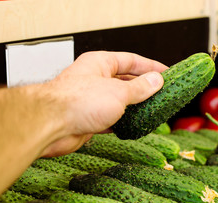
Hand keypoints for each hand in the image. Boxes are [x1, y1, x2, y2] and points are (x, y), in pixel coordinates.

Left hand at [41, 51, 166, 156]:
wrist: (51, 126)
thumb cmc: (76, 101)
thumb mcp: (118, 92)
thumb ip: (139, 88)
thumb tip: (156, 80)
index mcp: (100, 63)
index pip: (131, 61)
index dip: (150, 66)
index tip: (166, 72)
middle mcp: (95, 79)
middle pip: (125, 81)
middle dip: (144, 88)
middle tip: (162, 93)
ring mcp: (92, 99)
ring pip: (119, 101)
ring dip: (135, 107)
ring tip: (153, 110)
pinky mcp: (89, 118)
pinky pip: (112, 118)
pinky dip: (124, 122)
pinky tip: (135, 125)